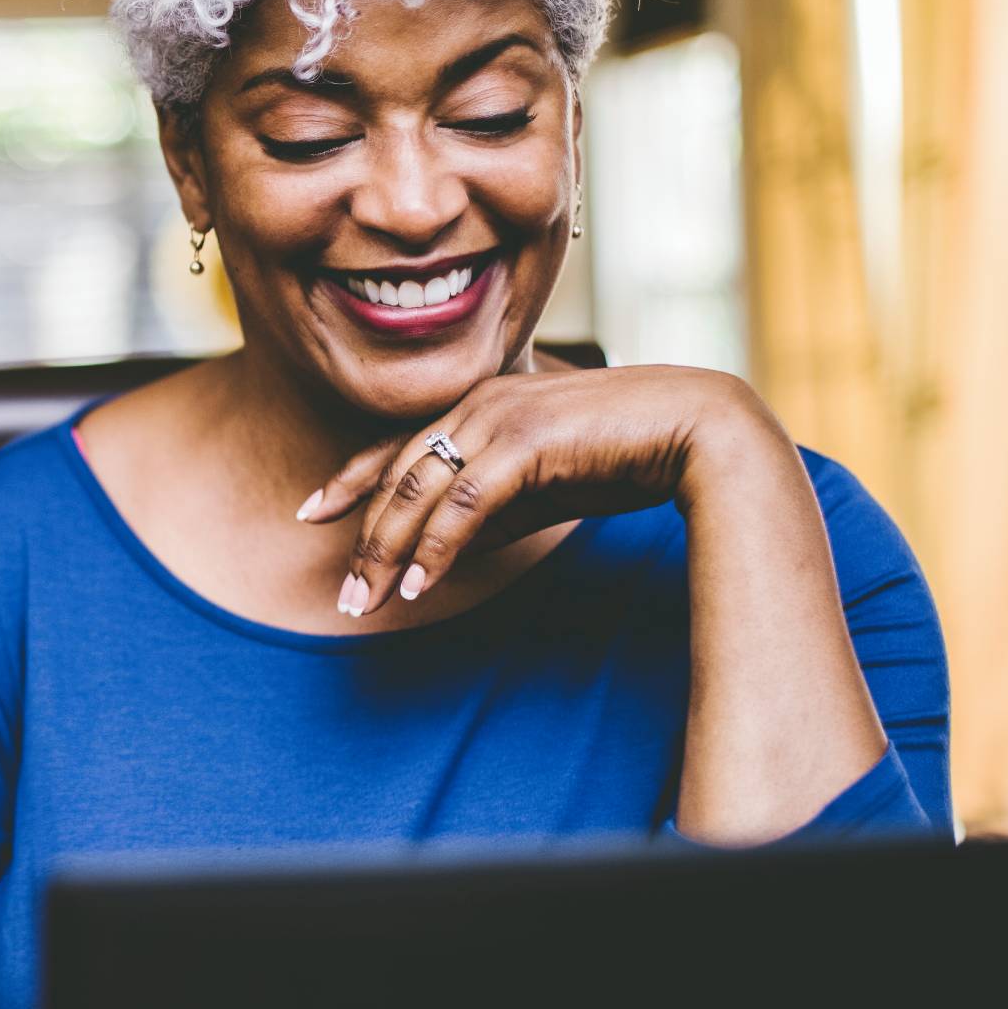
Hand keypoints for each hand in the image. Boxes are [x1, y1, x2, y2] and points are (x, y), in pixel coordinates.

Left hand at [300, 365, 787, 615]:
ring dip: (388, 551)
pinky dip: (437, 545)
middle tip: (345, 599)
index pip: (395, 446)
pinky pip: (464, 502)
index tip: (312, 513)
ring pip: (418, 489)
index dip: (348, 480)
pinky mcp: (525, 440)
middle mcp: (477, 405)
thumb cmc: (624, 454)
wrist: (695, 427)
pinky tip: (421, 584)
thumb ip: (492, 514)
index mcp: (478, 407)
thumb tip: (441, 553)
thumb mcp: (541, 490)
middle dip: (363, 540)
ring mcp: (498, 417)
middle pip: (396, 476)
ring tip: (369, 603)